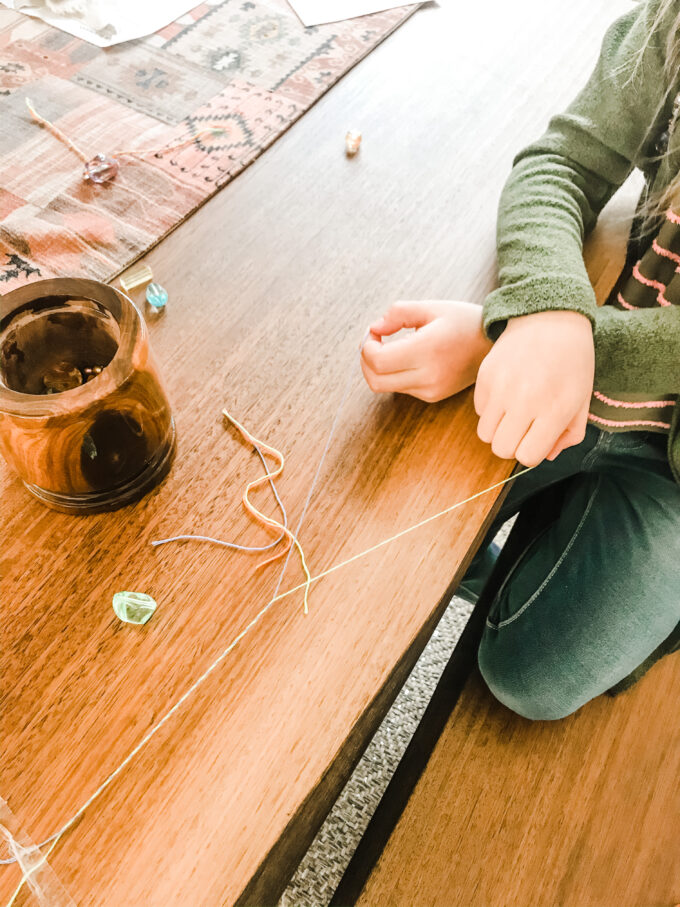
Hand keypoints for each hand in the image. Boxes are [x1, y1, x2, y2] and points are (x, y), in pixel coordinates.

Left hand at [361, 300, 492, 402]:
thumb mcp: (431, 307)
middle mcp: (428, 375)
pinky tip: (406, 359)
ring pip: (385, 387)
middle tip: (374, 343)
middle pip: (375, 380)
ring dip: (378, 368)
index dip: (367, 346)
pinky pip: (401, 389)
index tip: (375, 332)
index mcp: (427, 350)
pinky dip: (394, 375)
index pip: (378, 361)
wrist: (493, 345)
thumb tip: (374, 328)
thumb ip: (398, 313)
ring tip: (389, 348)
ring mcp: (431, 390)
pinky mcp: (433, 396)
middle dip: (366, 361)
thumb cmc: (463, 321)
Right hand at [474, 310, 593, 466]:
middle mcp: (524, 402)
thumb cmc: (572, 361)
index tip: (538, 438)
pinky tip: (506, 393)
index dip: (532, 452)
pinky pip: (479, 411)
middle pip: (501, 449)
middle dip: (513, 444)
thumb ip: (569, 434)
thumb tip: (547, 455)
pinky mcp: (485, 377)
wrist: (551, 318)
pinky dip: (490, 410)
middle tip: (524, 428)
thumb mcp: (582, 399)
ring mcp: (501, 389)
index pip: (528, 456)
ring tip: (513, 412)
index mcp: (554, 410)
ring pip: (485, 434)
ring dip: (499, 429)